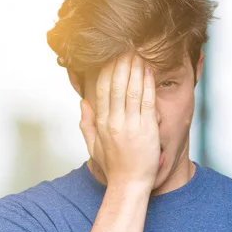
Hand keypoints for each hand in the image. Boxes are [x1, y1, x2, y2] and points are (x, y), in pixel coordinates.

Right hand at [79, 53, 159, 189]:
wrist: (130, 185)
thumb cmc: (114, 167)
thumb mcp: (93, 146)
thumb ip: (86, 123)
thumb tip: (83, 103)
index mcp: (101, 123)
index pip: (102, 89)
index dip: (107, 70)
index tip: (110, 55)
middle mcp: (114, 121)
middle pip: (116, 85)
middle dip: (121, 63)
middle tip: (126, 46)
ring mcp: (131, 125)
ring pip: (132, 90)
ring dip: (135, 68)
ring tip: (138, 52)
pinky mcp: (147, 130)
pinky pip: (147, 102)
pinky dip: (148, 84)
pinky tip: (149, 71)